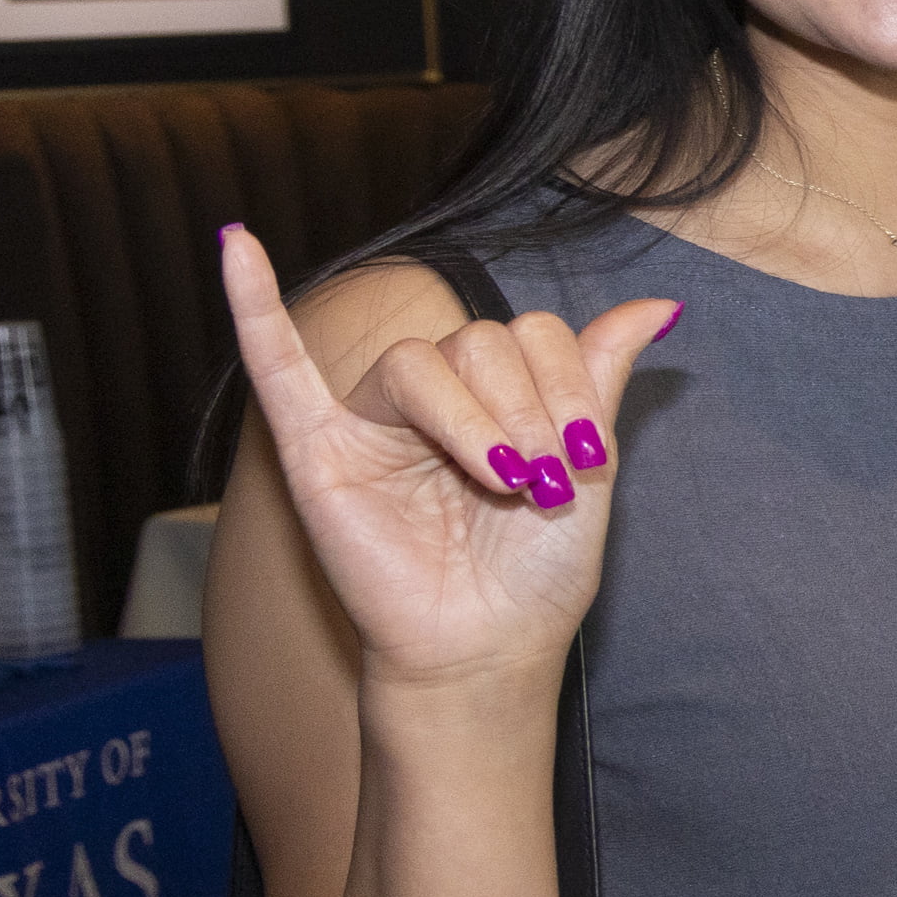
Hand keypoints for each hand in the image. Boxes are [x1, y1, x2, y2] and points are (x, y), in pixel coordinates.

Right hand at [219, 224, 680, 695]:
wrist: (488, 649)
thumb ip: (600, 379)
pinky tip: (236, 247)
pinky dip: (252, 307)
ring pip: (416, 363)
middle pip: (476, 340)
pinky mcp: (317, 453)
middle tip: (541, 482)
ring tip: (500, 482)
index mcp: (497, 391)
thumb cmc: (535, 572)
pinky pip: (274, 367)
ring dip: (470, 418)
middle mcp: (434, 396)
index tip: (589, 456)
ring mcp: (372, 420)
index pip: (531, 333)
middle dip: (524, 408)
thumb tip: (660, 304)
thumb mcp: (588, 467)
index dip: (568, 383)